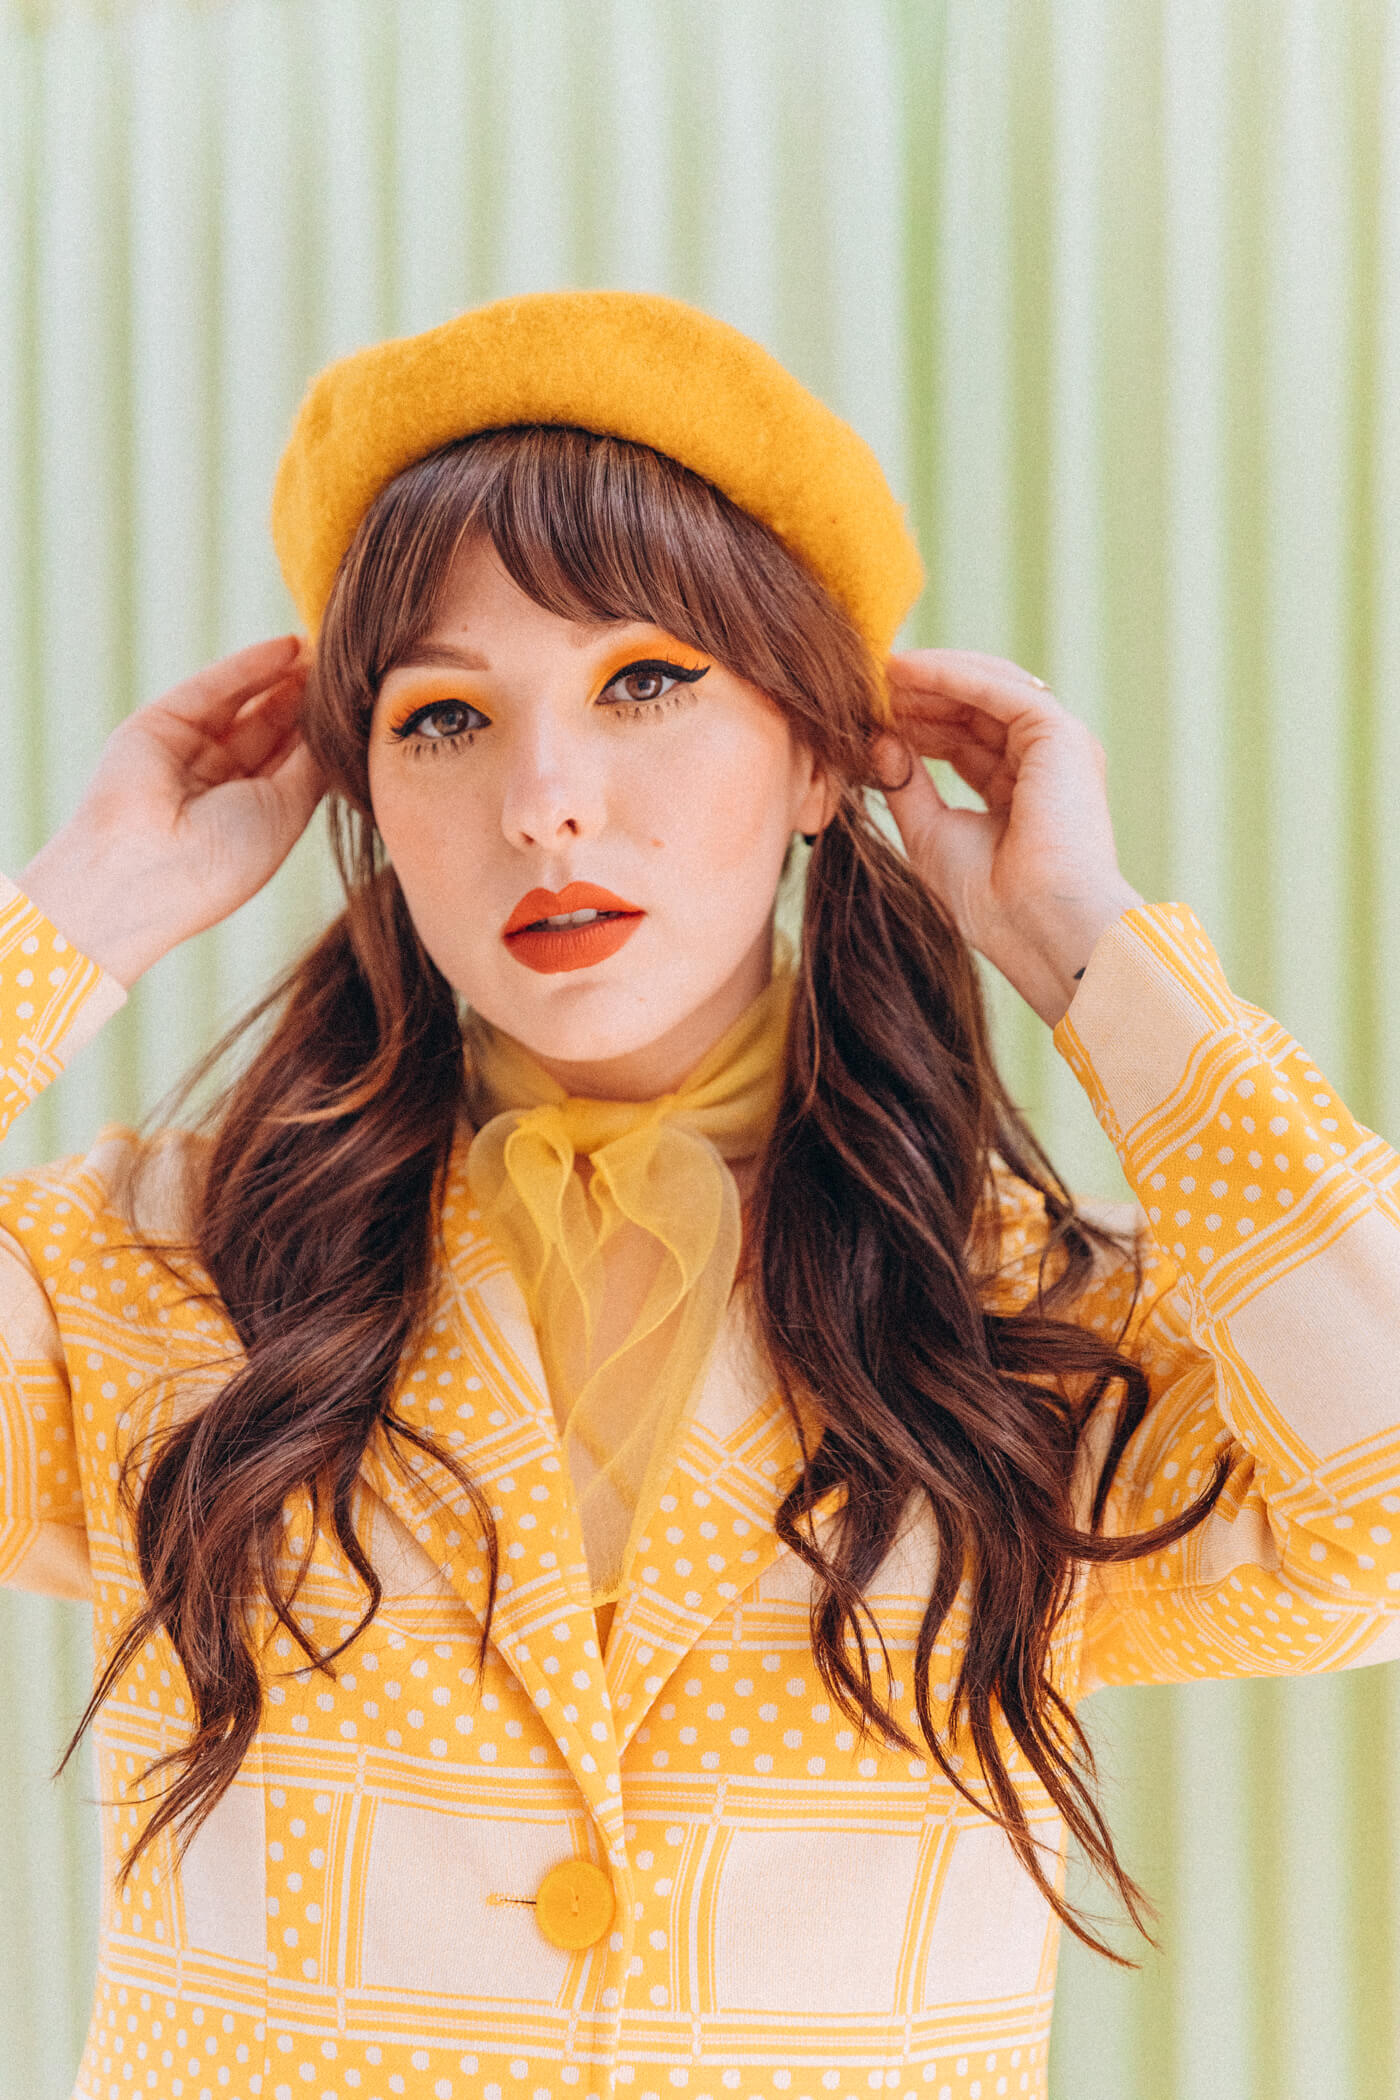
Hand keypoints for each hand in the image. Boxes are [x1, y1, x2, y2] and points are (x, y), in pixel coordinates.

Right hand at [19, 634, 325, 986]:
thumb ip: (314, 764)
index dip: (328, 732)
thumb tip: (341, 726)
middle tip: (356, 667)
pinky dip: (252, 664)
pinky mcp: (163, 721)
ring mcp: (189, 752)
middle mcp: (220, 785)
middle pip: (275, 729)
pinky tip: (290, 646)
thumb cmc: (226, 858)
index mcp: (252, 818)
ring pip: (247, 703)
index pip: (296, 764)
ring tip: (329, 649)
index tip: (367, 702)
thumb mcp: (288, 811)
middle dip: (311, 700)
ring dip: (287, 677)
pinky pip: (216, 687)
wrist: (149, 865)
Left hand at [873, 650, 1146, 1028]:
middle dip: (923, 694)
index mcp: (1022, 793)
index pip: (967, 741)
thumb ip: (906, 784)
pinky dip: (952, 676)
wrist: (1033, 923)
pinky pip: (999, 689)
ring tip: (881, 670)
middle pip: (977, 710)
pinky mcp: (1060, 735)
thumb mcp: (930, 833)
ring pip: (990, 690)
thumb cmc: (987, 898)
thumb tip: (878, 738)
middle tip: (869, 681)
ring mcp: (1058, 747)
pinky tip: (907, 671)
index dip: (919, 723)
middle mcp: (1045, 765)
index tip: (871, 712)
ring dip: (933, 678)